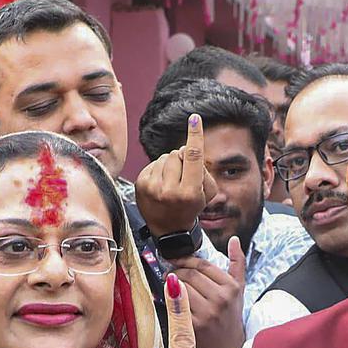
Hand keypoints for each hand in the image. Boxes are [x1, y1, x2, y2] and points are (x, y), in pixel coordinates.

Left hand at [135, 114, 217, 237]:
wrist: (169, 229)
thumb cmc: (191, 207)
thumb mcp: (207, 192)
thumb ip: (202, 169)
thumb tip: (184, 149)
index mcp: (189, 192)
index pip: (192, 156)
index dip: (194, 135)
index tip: (194, 119)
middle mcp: (169, 190)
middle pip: (177, 154)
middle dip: (182, 159)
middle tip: (184, 177)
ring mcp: (152, 187)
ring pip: (164, 157)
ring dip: (170, 165)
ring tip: (171, 182)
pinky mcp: (141, 184)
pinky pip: (153, 164)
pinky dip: (159, 170)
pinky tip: (161, 184)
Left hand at [171, 236, 246, 347]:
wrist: (228, 347)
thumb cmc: (231, 314)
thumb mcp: (239, 288)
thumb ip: (237, 262)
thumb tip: (234, 240)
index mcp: (231, 287)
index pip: (203, 265)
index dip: (187, 259)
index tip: (178, 260)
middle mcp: (221, 299)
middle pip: (190, 274)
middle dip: (177, 270)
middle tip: (172, 272)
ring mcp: (207, 313)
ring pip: (181, 287)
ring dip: (172, 283)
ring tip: (171, 283)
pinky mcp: (194, 325)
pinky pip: (176, 304)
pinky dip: (170, 298)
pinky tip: (170, 297)